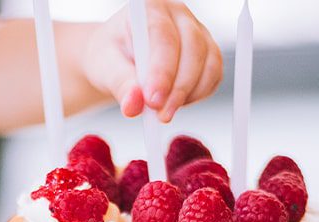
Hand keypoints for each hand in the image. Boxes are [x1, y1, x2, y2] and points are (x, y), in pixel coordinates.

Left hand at [83, 0, 222, 122]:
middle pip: (192, 49)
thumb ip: (120, 84)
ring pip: (208, 63)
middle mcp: (178, 16)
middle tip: (161, 114)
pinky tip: (177, 103)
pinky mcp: (207, 54)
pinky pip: (213, 76)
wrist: (117, 60)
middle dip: (178, 88)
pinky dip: (198, 95)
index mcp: (151, 8)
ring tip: (164, 112)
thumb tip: (134, 104)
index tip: (153, 100)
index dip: (162, 71)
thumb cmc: (110, 56)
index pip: (163, 36)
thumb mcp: (105, 67)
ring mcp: (197, 33)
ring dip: (189, 94)